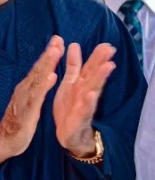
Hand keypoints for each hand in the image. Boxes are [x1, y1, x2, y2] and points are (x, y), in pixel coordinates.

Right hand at [0, 36, 64, 164]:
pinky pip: (37, 97)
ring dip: (47, 64)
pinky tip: (51, 77)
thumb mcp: (29, 102)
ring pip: (37, 79)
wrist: (3, 140)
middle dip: (48, 54)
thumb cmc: (18, 122)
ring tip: (56, 51)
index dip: (48, 55)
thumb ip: (37, 88)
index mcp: (27, 88)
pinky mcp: (27, 111)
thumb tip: (49, 73)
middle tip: (57, 38)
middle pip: (38, 69)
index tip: (57, 40)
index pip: (39, 69)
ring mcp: (24, 99)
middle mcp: (24, 89)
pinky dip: (44, 86)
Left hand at [53, 43, 115, 157]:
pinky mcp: (79, 118)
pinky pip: (84, 109)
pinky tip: (91, 94)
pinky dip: (88, 101)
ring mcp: (84, 105)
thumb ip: (73, 66)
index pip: (89, 68)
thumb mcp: (69, 83)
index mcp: (80, 84)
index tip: (106, 44)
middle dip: (101, 62)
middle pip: (94, 76)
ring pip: (93, 89)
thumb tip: (75, 45)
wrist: (68, 134)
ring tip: (108, 66)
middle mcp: (85, 92)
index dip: (96, 56)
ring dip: (100, 78)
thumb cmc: (70, 106)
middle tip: (110, 49)